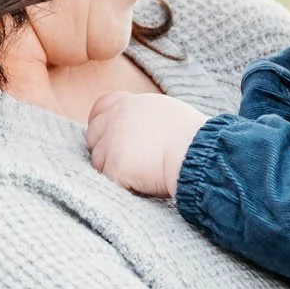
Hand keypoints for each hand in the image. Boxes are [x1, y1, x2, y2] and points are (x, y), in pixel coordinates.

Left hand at [85, 92, 207, 197]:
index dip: (102, 122)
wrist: (195, 153)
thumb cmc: (192, 136)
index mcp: (129, 104)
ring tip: (139, 172)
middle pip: (93, 135)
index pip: (101, 107)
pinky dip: (121, 184)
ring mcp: (112, 143)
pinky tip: (140, 183)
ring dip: (113, 169)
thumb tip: (139, 128)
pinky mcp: (114, 167)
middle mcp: (116, 119)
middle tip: (128, 160)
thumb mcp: (166, 112)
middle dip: (104, 148)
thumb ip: (144, 117)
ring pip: (98, 161)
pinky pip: (108, 180)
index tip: (109, 134)